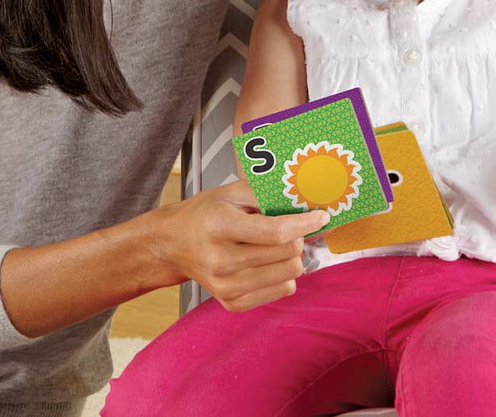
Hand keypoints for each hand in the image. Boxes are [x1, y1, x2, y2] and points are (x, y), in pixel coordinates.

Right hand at [156, 179, 328, 311]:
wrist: (174, 244)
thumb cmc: (206, 214)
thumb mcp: (232, 192)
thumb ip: (268, 195)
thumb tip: (305, 201)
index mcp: (220, 227)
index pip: (275, 232)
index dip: (304, 224)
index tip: (321, 216)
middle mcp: (221, 260)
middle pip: (287, 254)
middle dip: (298, 237)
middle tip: (291, 228)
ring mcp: (226, 286)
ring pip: (290, 275)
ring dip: (292, 257)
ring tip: (275, 246)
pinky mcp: (232, 303)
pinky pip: (282, 291)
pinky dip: (283, 275)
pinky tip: (268, 262)